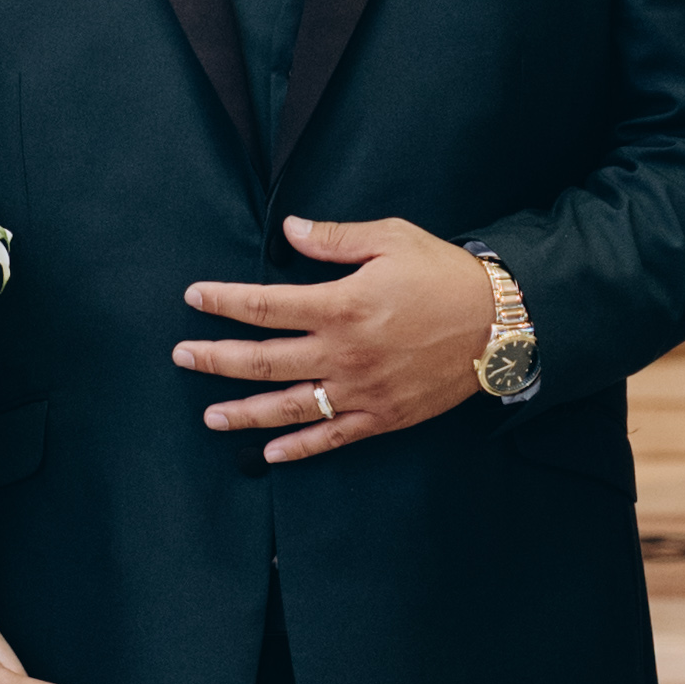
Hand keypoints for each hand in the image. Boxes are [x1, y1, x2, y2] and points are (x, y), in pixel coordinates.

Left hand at [179, 214, 496, 462]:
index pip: (264, 305)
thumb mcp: (391, 239)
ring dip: (244, 412)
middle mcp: (344, 353)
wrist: (502, 324)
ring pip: (290, 406)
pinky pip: (333, 437)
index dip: (223, 302)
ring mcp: (362, 390)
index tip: (192, 298)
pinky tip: (270, 453)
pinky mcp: (383, 416)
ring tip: (209, 415)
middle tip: (181, 356)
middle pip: (264, 360)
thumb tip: (288, 230)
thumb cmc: (445, 274)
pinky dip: (299, 448)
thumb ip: (334, 239)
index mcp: (342, 305)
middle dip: (216, 359)